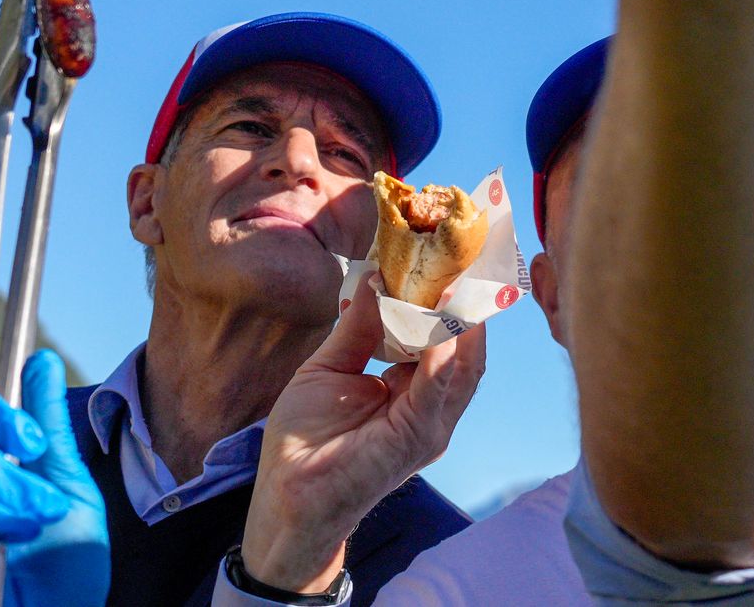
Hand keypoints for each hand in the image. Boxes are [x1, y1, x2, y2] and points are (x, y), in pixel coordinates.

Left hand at [240, 276, 484, 592]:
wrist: (285, 498)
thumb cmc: (304, 441)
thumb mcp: (329, 368)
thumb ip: (358, 327)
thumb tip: (378, 277)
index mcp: (412, 389)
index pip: (442, 335)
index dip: (447, 297)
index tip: (447, 255)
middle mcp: (431, 405)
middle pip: (465, 345)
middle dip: (469, 301)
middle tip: (466, 254)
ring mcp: (431, 423)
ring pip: (463, 364)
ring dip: (462, 319)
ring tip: (460, 276)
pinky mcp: (418, 437)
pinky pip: (438, 389)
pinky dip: (444, 354)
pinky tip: (444, 322)